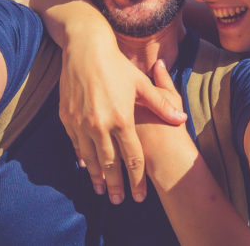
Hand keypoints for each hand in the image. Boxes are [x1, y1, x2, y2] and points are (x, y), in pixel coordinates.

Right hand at [59, 38, 185, 204]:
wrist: (85, 48)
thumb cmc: (117, 65)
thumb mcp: (141, 84)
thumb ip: (162, 104)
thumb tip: (182, 119)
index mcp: (122, 118)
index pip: (132, 157)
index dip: (137, 179)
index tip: (140, 195)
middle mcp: (100, 124)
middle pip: (110, 164)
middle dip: (115, 185)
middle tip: (118, 201)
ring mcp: (81, 122)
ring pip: (90, 157)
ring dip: (96, 175)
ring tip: (102, 189)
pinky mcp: (67, 117)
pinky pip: (76, 144)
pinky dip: (82, 157)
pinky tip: (86, 165)